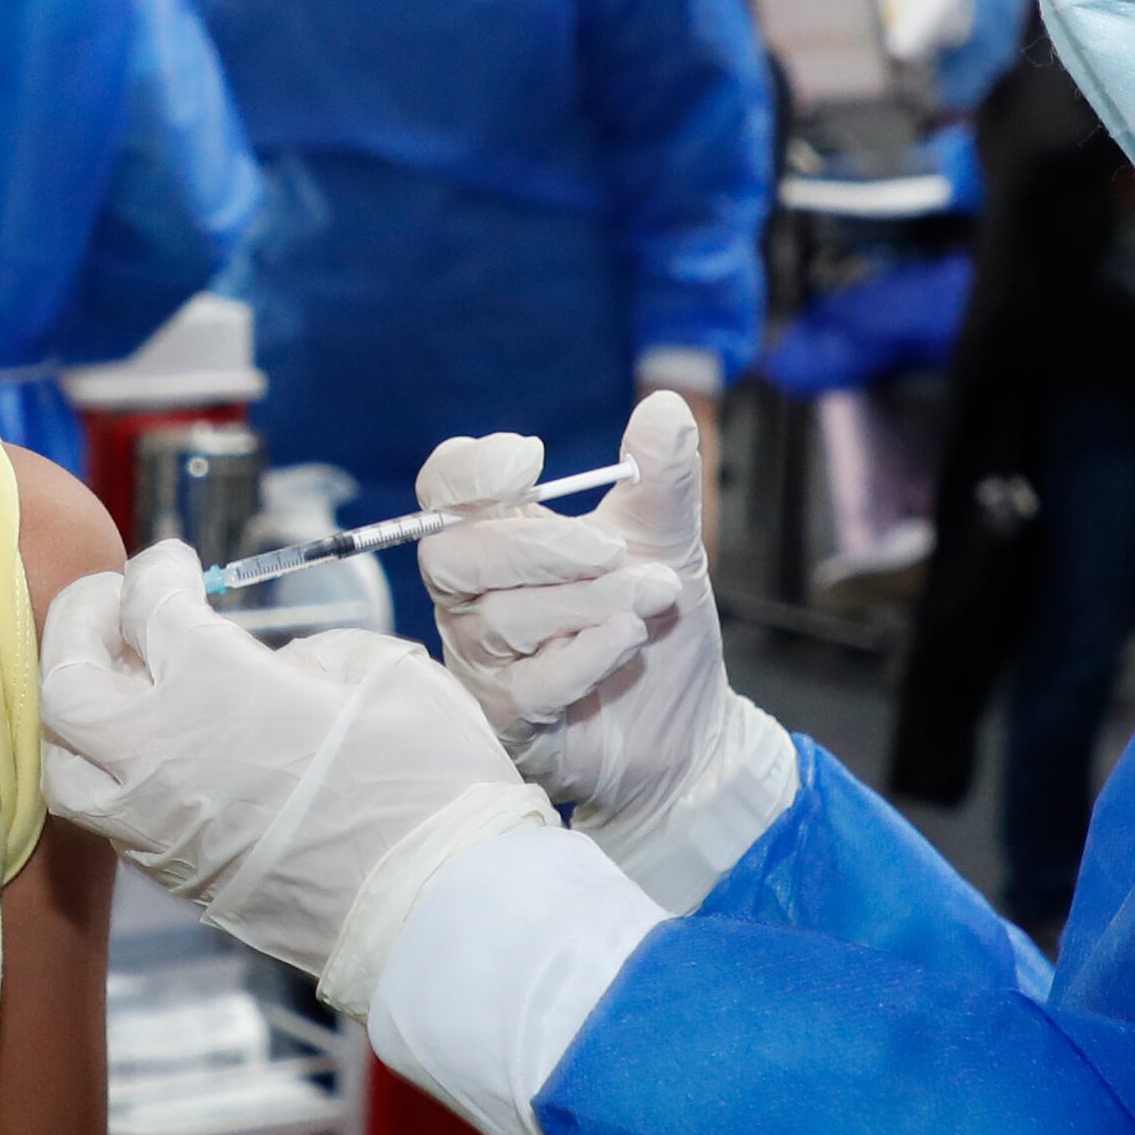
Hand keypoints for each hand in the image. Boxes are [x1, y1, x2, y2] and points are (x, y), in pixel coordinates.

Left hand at [40, 541, 549, 991]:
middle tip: (119, 606)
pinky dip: (108, 772)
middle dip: (81, 625)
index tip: (177, 566)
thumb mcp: (375, 671)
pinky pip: (106, 816)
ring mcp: (157, 826)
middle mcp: (161, 756)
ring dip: (77, 715)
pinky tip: (153, 751)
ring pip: (62, 763)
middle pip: (65, 678)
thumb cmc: (428, 782)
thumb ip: (300, 654)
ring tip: (120, 686)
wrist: (438, 908)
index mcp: (212, 686)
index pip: (147, 602)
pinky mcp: (174, 878)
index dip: (160, 570)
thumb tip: (269, 667)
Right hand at [416, 392, 794, 905]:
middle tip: (617, 551)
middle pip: (452, 555)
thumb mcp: (668, 542)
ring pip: (503, 619)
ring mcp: (484, 663)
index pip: (443, 490)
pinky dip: (588, 654)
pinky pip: (530, 684)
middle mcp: (474, 599)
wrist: (691, 729)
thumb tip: (665, 405)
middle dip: (539, 545)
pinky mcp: (509, 723)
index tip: (532, 460)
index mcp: (498, 539)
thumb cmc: (656, 627)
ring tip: (654, 601)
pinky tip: (629, 641)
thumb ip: (661, 478)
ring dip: (592, 602)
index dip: (471, 470)